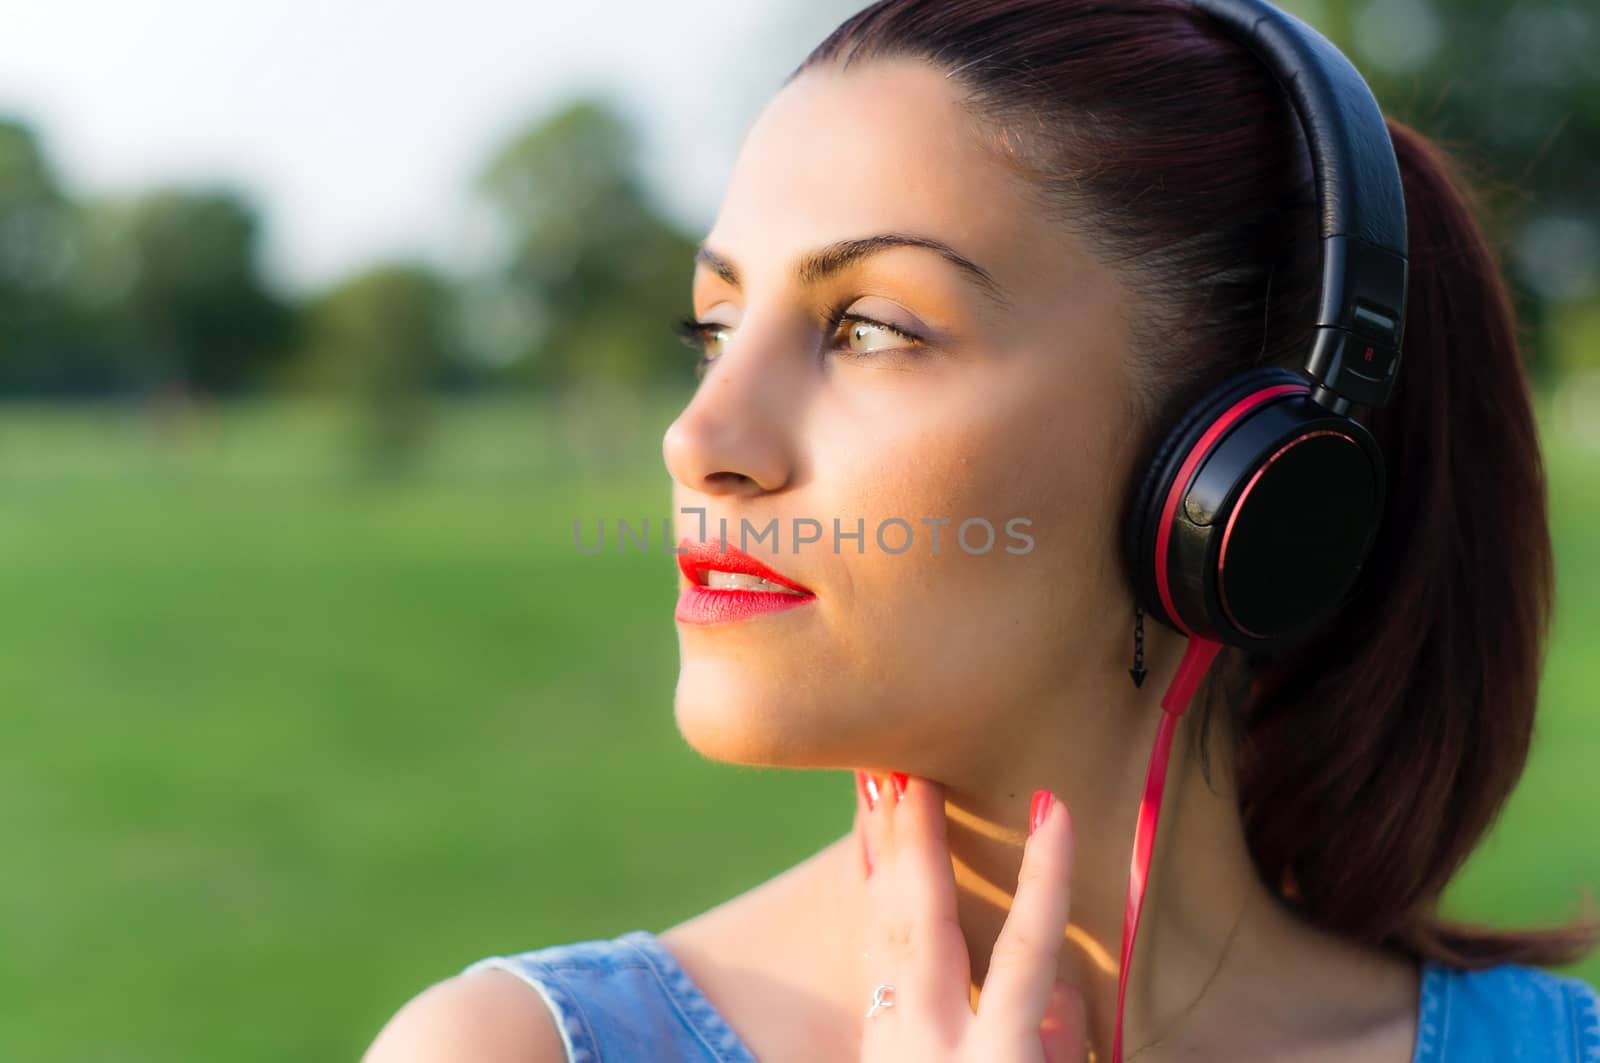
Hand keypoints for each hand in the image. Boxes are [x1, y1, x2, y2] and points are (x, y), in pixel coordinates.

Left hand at [854, 771, 1086, 1061]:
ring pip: (885, 926)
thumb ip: (1064, 1040)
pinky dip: (868, 890)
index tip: (1052, 807)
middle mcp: (934, 1036)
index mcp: (997, 1056)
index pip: (1027, 950)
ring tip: (877, 785)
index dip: (1044, 876)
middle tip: (913, 771)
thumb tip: (1063, 983)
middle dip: (920, 841)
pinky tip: (866, 854)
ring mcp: (890, 1037)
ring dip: (882, 850)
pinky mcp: (870, 1039)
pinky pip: (869, 947)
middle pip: (926, 922)